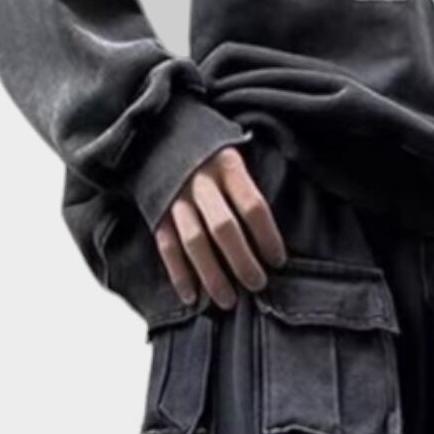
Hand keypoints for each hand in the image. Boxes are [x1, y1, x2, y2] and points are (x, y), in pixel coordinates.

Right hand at [153, 147, 287, 308]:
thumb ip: (246, 188)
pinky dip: (178, 274)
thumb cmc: (208, 152)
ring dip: (212, 276)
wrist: (157, 133)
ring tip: (228, 301)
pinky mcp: (156, 213)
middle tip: (257, 284)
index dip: (267, 236)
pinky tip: (191, 297)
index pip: (252, 206)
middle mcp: (200, 181)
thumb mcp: (233, 155)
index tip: (278, 260)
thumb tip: (268, 237)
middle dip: (242, 261)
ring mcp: (175, 198)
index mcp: (227, 165)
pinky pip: (167, 248)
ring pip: (194, 242)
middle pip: (224, 228)